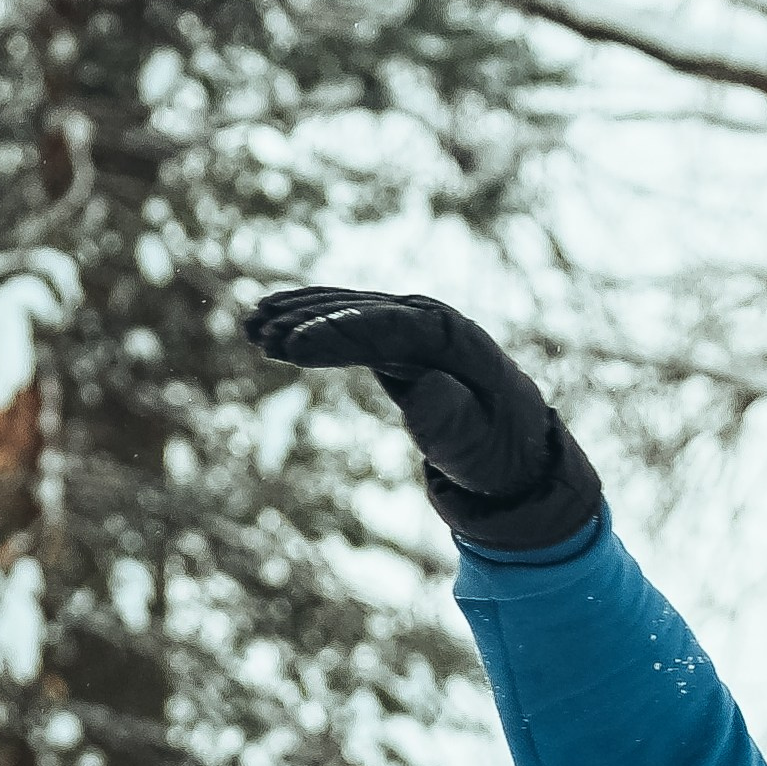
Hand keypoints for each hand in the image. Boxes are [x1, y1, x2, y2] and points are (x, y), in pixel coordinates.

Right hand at [242, 285, 601, 552]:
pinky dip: (308, 323)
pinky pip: (345, 323)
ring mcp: (410, 326)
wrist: (516, 452)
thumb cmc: (499, 455)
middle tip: (257, 333)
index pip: (388, 327)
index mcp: (453, 340)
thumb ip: (450, 421)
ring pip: (346, 311)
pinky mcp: (395, 341)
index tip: (294, 345)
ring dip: (297, 316)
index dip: (338, 333)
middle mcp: (429, 320)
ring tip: (249, 328)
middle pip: (359, 310)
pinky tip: (269, 327)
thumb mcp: (478, 448)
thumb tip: (422, 387)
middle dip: (307, 319)